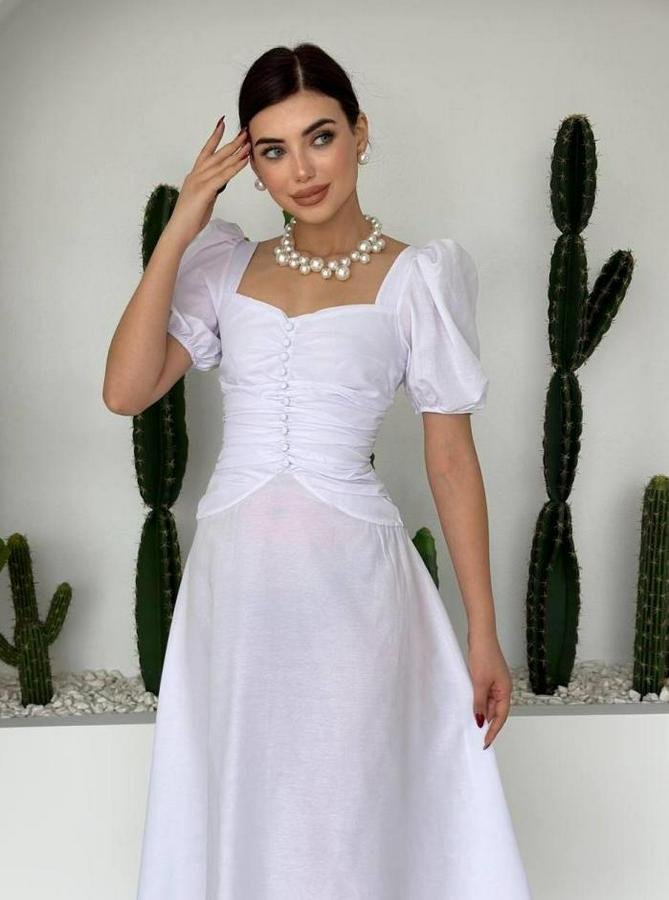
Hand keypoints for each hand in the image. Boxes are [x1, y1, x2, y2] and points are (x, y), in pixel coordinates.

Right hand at [165, 117, 250, 246]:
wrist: (178, 231)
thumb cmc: (189, 219)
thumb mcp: (203, 200)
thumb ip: (211, 189)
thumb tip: (220, 184)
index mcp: (194, 176)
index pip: (206, 152)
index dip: (215, 138)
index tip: (222, 124)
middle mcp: (196, 175)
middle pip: (216, 154)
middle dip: (231, 141)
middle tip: (244, 130)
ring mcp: (199, 182)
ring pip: (221, 163)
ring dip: (235, 151)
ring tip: (247, 141)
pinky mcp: (204, 191)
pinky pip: (223, 176)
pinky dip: (234, 167)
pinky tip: (243, 160)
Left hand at [467, 630, 512, 749]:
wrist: (481, 635)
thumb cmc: (483, 655)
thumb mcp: (480, 682)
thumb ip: (480, 703)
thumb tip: (481, 721)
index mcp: (505, 690)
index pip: (501, 717)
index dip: (493, 731)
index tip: (486, 742)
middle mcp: (503, 688)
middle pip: (496, 711)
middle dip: (487, 722)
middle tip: (476, 736)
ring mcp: (495, 682)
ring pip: (489, 702)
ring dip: (481, 711)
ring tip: (470, 722)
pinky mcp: (488, 676)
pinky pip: (484, 694)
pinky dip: (478, 700)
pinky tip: (470, 704)